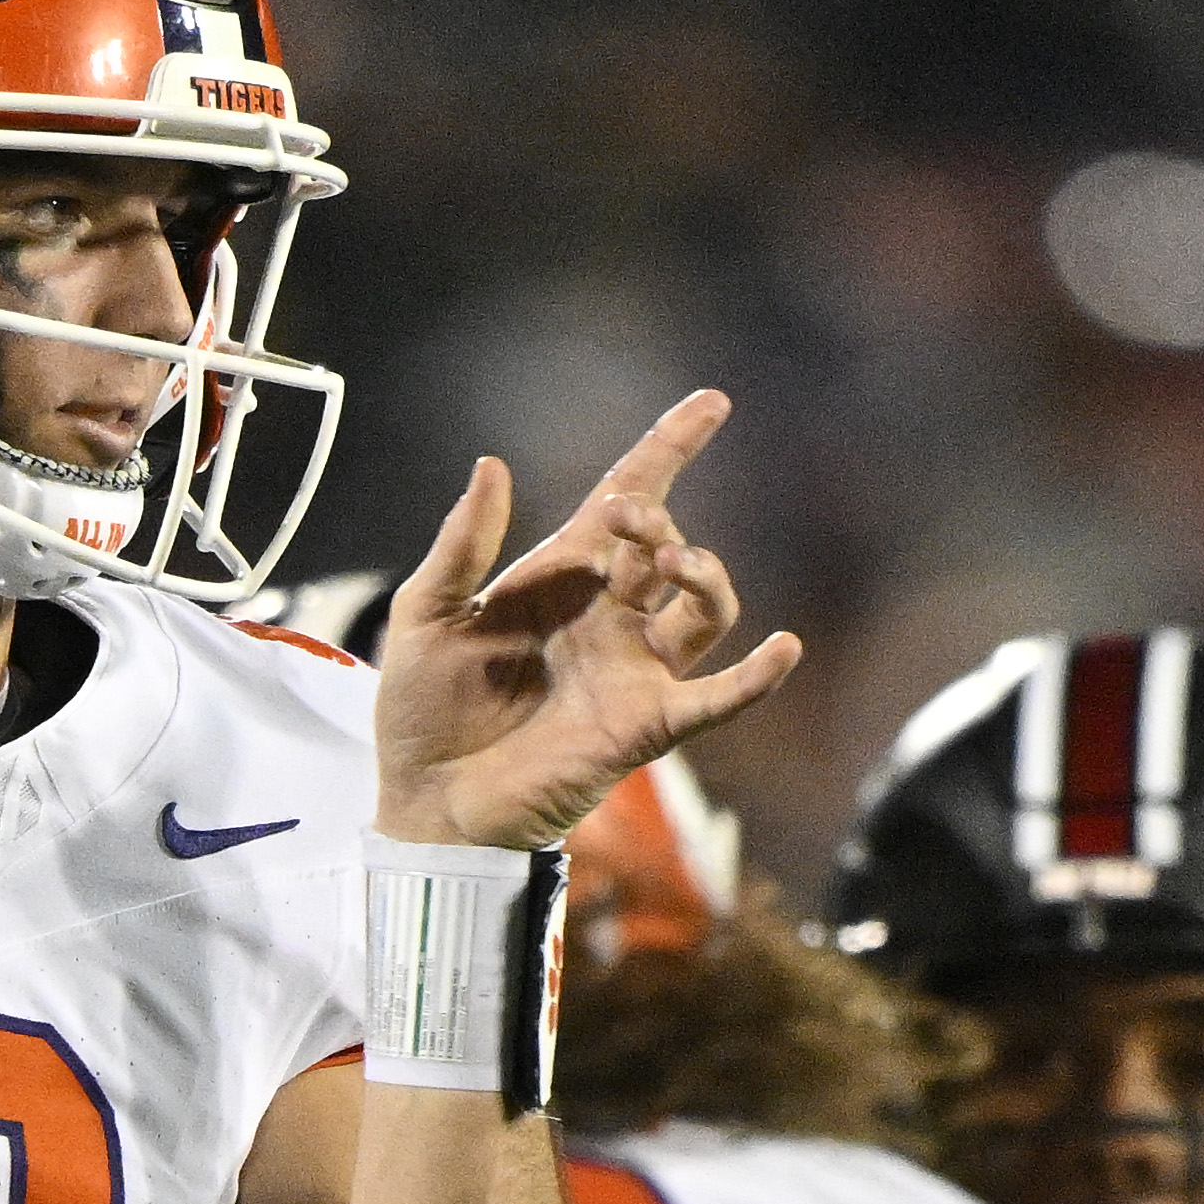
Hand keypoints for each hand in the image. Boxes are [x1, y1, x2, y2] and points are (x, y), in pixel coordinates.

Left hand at [367, 392, 799, 851]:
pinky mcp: (642, 726)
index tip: (711, 403)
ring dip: (703, 576)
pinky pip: (714, 700)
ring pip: (703, 610)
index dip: (668, 449)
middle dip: (654, 523)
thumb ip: (461, 544)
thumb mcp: (426, 614)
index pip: (627, 497)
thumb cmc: (421, 710)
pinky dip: (753, 679)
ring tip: (673, 563)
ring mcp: (632, 671)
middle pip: (663, 548)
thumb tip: (493, 465)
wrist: (425, 800)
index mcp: (561, 580)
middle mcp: (608, 618)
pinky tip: (782, 648)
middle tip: (627, 520)